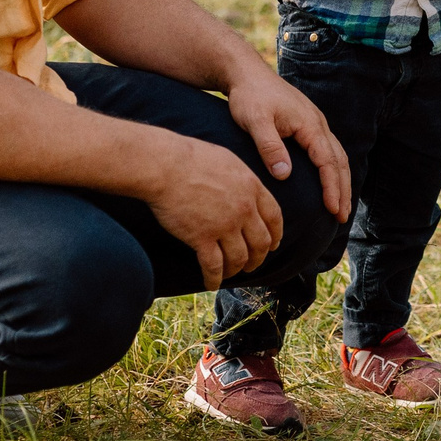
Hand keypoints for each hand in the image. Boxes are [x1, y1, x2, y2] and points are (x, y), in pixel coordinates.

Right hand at [143, 134, 287, 289]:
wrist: (165, 165)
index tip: (273, 244)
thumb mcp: (228, 160)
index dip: (276, 235)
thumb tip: (246, 187)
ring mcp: (224, 225)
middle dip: (258, 258)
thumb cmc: (190, 157)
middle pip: (260, 243)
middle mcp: (243, 209)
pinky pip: (214, 266)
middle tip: (252, 264)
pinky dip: (214, 279)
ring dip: (237, 269)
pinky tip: (211, 283)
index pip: (274, 217)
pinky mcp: (202, 238)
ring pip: (239, 258)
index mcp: (252, 187)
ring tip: (231, 274)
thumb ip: (242, 178)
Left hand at [225, 64, 352, 219]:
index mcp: (309, 124)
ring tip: (340, 206)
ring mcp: (314, 123)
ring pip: (336, 155)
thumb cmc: (249, 96)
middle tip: (343, 217)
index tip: (333, 210)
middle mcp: (317, 124)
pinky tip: (328, 181)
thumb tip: (284, 174)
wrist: (245, 73)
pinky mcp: (307, 124)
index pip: (328, 161)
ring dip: (340, 181)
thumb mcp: (255, 121)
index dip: (332, 187)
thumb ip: (270, 146)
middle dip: (343, 190)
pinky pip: (327, 150)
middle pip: (339, 161)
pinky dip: (333, 169)